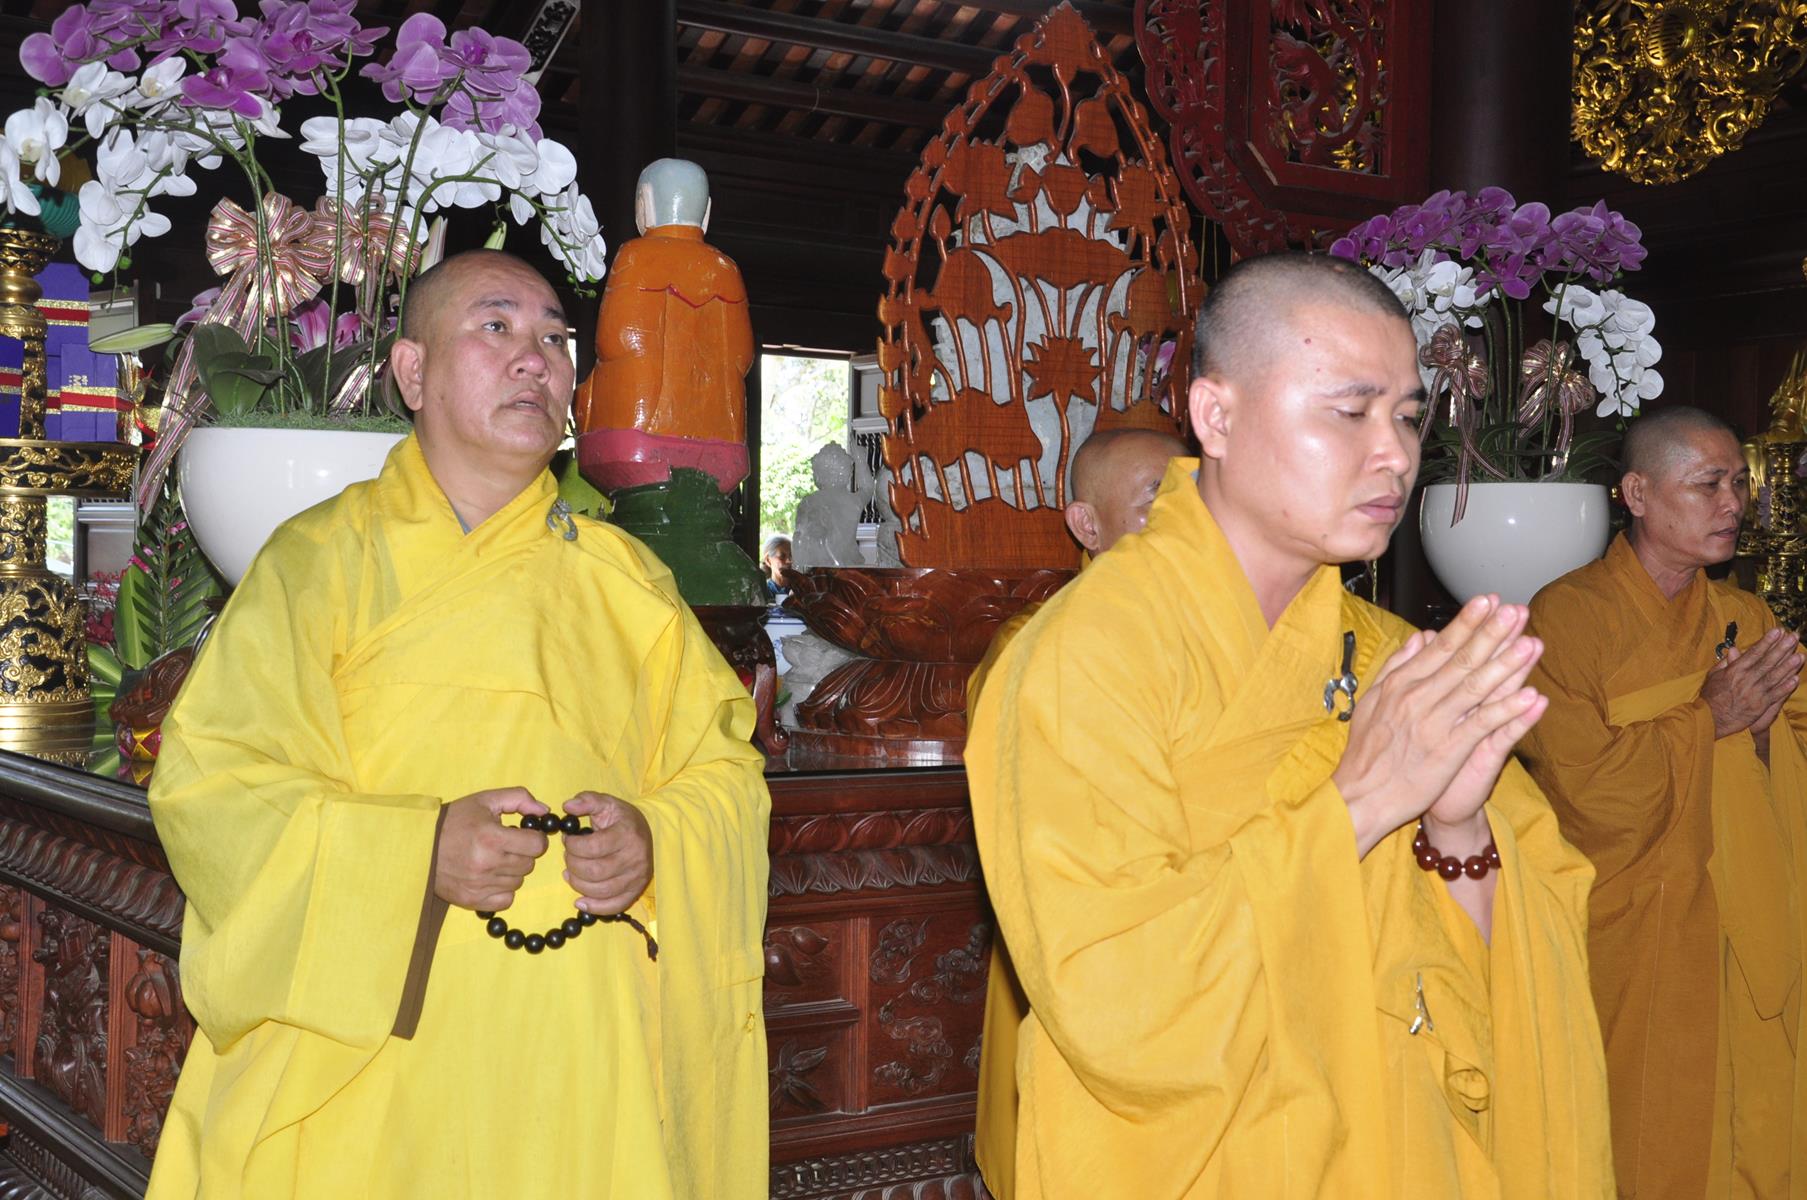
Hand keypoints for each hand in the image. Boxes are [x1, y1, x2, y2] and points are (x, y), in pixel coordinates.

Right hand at [434, 787, 549, 910]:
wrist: (419, 845)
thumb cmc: (454, 820)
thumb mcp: (485, 800)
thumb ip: (519, 798)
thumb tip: (545, 812)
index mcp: (491, 837)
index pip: (537, 845)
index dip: (535, 838)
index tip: (525, 835)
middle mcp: (487, 864)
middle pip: (529, 864)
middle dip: (522, 853)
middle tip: (505, 845)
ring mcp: (479, 885)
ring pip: (518, 881)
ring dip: (512, 870)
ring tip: (493, 859)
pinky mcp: (472, 900)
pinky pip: (506, 900)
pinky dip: (503, 890)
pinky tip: (490, 876)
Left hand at [562, 791, 653, 914]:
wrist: (645, 833)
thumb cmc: (621, 819)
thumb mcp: (606, 803)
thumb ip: (586, 800)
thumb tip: (567, 806)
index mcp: (627, 834)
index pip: (593, 847)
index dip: (572, 846)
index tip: (568, 840)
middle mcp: (635, 857)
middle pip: (594, 872)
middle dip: (572, 865)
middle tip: (568, 857)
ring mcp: (637, 877)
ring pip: (600, 891)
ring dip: (578, 884)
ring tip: (571, 872)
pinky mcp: (636, 891)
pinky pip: (613, 906)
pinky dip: (594, 907)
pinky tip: (580, 901)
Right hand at [1332, 595, 1547, 856]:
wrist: (1361, 796)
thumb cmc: (1367, 752)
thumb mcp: (1372, 702)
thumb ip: (1397, 667)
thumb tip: (1421, 638)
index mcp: (1400, 684)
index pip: (1440, 647)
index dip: (1466, 623)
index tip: (1487, 601)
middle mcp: (1417, 698)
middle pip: (1462, 660)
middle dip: (1491, 633)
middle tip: (1516, 610)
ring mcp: (1434, 723)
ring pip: (1476, 687)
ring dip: (1506, 664)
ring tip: (1532, 644)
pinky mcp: (1448, 751)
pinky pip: (1483, 725)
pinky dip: (1507, 710)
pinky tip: (1531, 696)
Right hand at [1702, 628, 1800, 738]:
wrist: (1710, 719)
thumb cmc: (1711, 696)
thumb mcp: (1714, 676)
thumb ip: (1725, 662)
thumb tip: (1733, 650)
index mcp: (1734, 670)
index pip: (1754, 653)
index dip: (1767, 641)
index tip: (1777, 631)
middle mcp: (1746, 680)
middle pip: (1767, 662)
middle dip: (1781, 649)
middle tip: (1793, 637)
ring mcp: (1754, 693)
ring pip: (1774, 677)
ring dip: (1788, 666)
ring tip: (1800, 656)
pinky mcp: (1760, 706)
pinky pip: (1775, 695)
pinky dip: (1786, 687)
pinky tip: (1796, 679)